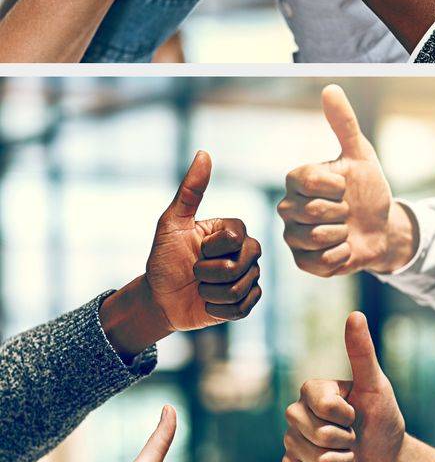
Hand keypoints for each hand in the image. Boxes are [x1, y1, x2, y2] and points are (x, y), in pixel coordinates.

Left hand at [143, 152, 262, 332]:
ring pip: (240, 288)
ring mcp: (249, 277)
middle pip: (240, 266)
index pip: (235, 239)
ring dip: (210, 293)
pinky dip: (218, 309)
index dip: (209, 250)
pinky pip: (243, 307)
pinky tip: (208, 303)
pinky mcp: (246, 302)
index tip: (195, 251)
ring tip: (200, 288)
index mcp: (234, 231)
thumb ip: (190, 190)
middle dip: (208, 274)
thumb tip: (203, 152)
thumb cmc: (163, 259)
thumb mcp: (171, 224)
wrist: (158, 300)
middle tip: (195, 273)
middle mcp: (247, 251)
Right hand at [278, 85, 412, 276]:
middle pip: (311, 210)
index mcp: (297, 181)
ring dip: (343, 232)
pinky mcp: (302, 263)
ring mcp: (293, 237)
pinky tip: (345, 247)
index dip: (333, 183)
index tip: (345, 185)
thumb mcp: (361, 154)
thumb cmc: (368, 189)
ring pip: (316, 237)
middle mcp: (288, 208)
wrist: (383, 226)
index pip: (304, 178)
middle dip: (341, 210)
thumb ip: (344, 123)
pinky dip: (342, 254)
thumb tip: (330, 88)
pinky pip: (321, 261)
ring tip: (345, 228)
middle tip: (347, 209)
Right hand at [281, 312, 405, 461]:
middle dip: (344, 439)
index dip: (345, 414)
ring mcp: (291, 442)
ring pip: (312, 458)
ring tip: (347, 452)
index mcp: (313, 390)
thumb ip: (362, 352)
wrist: (384, 458)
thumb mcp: (376, 384)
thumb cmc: (382, 417)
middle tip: (353, 435)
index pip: (322, 404)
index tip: (356, 413)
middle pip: (314, 433)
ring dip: (340, 461)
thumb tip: (355, 314)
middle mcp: (296, 414)